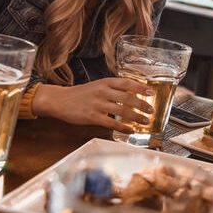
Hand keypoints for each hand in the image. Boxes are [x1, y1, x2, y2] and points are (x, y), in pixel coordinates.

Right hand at [32, 78, 155, 132]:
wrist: (60, 100)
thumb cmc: (80, 94)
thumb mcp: (97, 85)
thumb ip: (113, 89)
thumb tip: (131, 94)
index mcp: (105, 82)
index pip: (127, 83)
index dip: (141, 88)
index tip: (151, 92)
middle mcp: (103, 92)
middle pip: (128, 98)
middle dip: (142, 105)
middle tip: (152, 110)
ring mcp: (98, 104)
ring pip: (123, 111)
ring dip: (137, 117)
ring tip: (145, 121)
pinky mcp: (93, 117)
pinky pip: (112, 123)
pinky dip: (123, 127)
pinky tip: (131, 130)